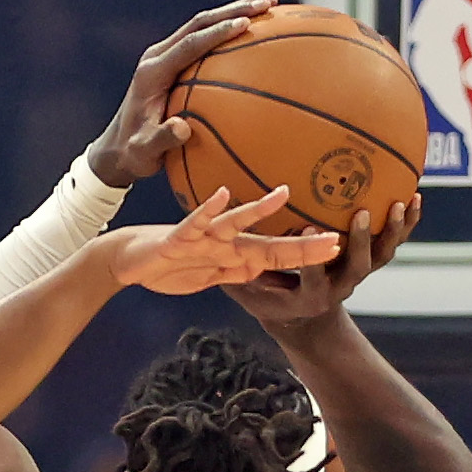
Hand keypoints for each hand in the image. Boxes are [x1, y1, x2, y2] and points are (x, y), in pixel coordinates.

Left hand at [85, 0, 275, 189]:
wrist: (118, 147)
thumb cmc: (134, 153)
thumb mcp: (144, 153)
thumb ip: (162, 140)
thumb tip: (183, 128)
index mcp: (153, 72)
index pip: (190, 44)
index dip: (217, 33)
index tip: (246, 24)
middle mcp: (158, 56)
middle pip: (199, 23)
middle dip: (234, 10)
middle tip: (268, 4)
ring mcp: (165, 56)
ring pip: (203, 25)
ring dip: (234, 13)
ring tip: (269, 5)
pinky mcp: (173, 61)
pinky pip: (203, 39)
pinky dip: (228, 30)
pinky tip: (255, 31)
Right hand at [111, 186, 341, 294]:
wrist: (133, 260)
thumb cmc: (173, 267)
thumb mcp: (214, 278)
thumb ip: (242, 273)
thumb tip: (272, 275)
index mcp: (236, 256)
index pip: (279, 257)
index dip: (307, 256)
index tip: (338, 251)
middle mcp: (225, 243)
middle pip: (269, 244)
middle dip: (301, 244)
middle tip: (334, 238)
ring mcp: (204, 238)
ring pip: (236, 222)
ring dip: (259, 209)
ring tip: (283, 193)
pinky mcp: (180, 237)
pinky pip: (195, 221)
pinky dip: (208, 209)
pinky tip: (224, 195)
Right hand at [224, 197, 418, 331]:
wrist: (305, 320)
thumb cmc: (269, 299)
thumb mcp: (247, 291)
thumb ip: (233, 271)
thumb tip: (206, 242)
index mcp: (309, 294)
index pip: (312, 278)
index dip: (312, 258)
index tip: (305, 230)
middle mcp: (338, 286)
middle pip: (356, 267)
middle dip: (360, 243)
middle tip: (360, 215)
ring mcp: (356, 274)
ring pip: (380, 255)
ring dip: (393, 231)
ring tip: (402, 202)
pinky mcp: (368, 262)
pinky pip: (391, 243)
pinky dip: (405, 223)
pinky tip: (414, 196)